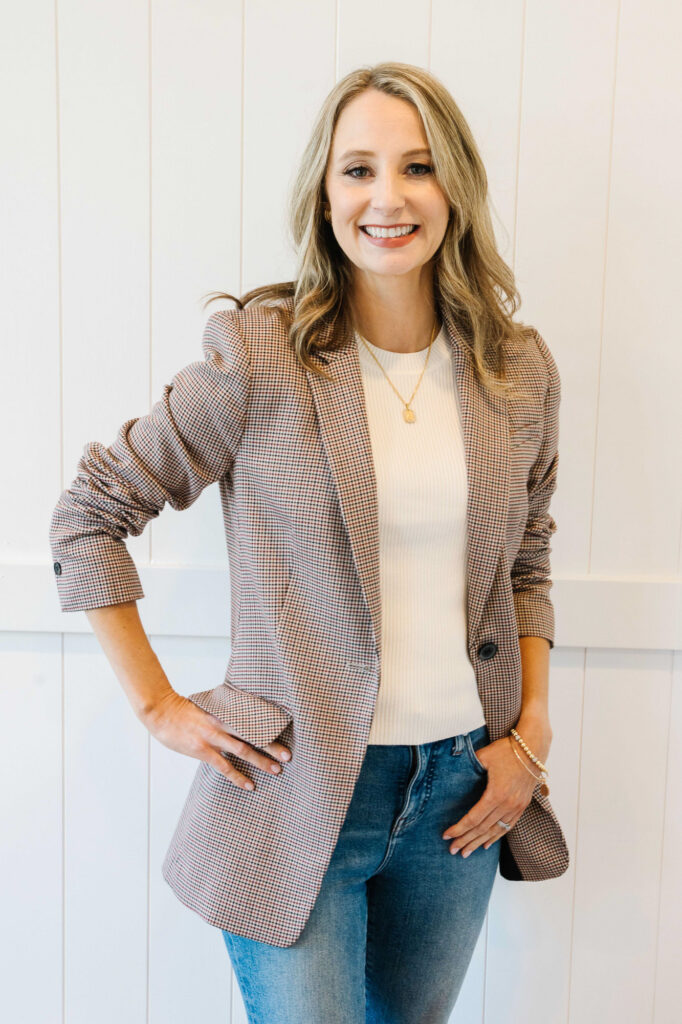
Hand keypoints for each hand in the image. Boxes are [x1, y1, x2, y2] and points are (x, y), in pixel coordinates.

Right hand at [141, 689, 291, 790]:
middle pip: (253, 734)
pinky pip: (224, 766)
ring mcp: (212, 736)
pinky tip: (249, 785)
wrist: (161, 713)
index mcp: (225, 710)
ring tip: (276, 770)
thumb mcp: (209, 705)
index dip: (270, 725)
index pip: (253, 718)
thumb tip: (242, 718)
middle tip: (288, 755)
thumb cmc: (185, 710)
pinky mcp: (202, 749)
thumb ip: (225, 712)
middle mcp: (222, 722)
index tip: (287, 731)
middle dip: (272, 745)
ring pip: (243, 749)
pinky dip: (238, 776)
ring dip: (261, 761)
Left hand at [442, 718, 550, 857]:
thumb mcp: (484, 755)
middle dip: (466, 840)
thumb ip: (468, 765)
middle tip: (453, 850)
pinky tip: (486, 844)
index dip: (459, 828)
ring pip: (495, 831)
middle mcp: (507, 805)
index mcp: (496, 794)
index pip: (474, 818)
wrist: (532, 749)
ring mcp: (516, 807)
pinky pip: (507, 827)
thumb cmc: (506, 750)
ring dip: (479, 842)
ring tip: (466, 853)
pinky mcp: (522, 806)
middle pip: (482, 829)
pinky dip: (495, 837)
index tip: (446, 835)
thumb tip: (451, 770)